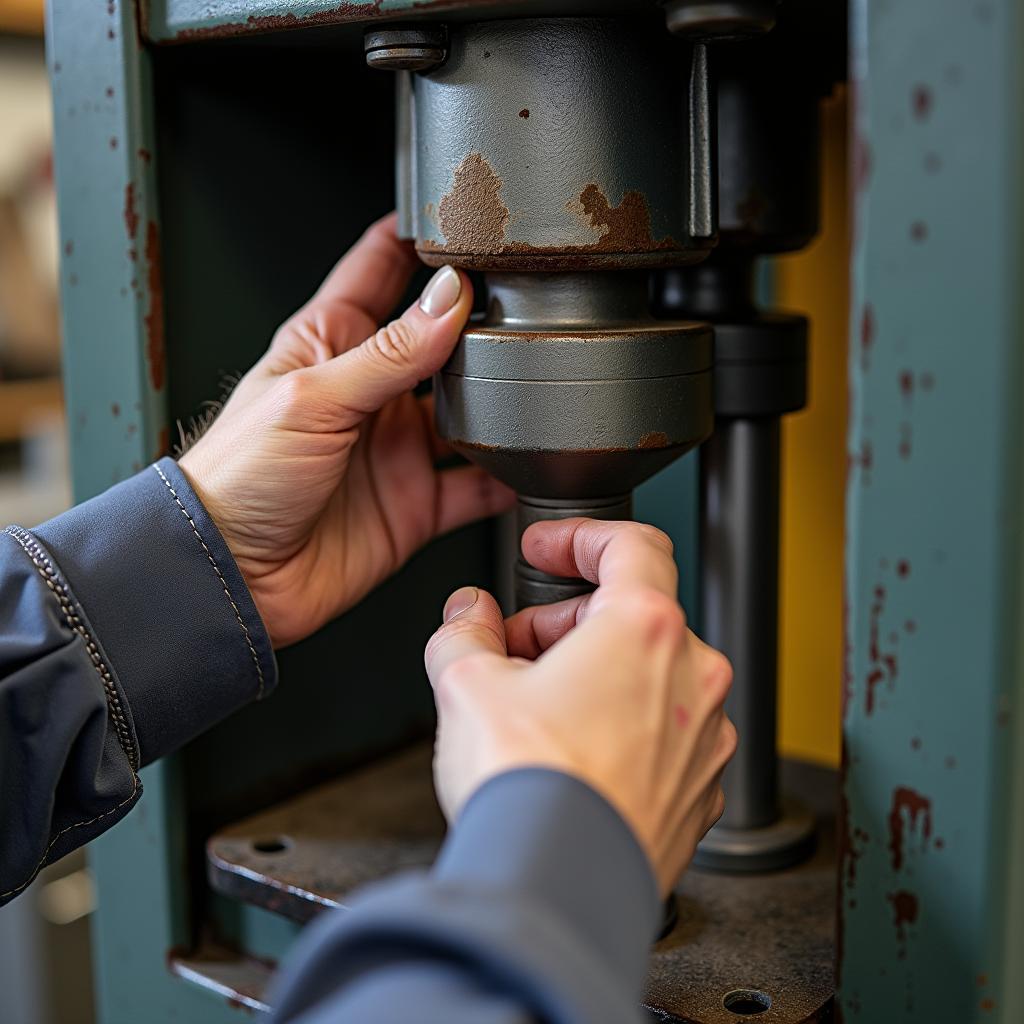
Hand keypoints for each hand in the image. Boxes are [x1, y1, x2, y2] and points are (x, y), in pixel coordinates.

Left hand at [179, 214, 512, 647]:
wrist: (233, 576)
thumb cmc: (237, 478)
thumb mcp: (311, 397)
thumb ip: (387, 354)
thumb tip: (448, 300)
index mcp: (331, 343)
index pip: (380, 268)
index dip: (420, 237)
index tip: (465, 211)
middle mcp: (371, 392)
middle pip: (441, 341)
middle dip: (483, 323)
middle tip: (529, 306)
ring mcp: (397, 448)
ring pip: (470, 413)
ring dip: (503, 402)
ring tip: (544, 383)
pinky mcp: (417, 503)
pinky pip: (477, 486)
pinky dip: (507, 478)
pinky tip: (532, 464)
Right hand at [424, 519, 736, 894]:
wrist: (557, 889)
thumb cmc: (529, 788)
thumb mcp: (467, 684)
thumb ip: (466, 631)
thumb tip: (468, 614)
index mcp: (645, 629)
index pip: (631, 544)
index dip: (579, 536)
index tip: (547, 549)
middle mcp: (692, 676)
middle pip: (631, 614)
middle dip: (565, 622)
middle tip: (514, 649)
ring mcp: (702, 738)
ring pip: (649, 675)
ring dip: (593, 674)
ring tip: (534, 709)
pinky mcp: (698, 789)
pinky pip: (661, 733)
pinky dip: (619, 725)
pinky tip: (569, 755)